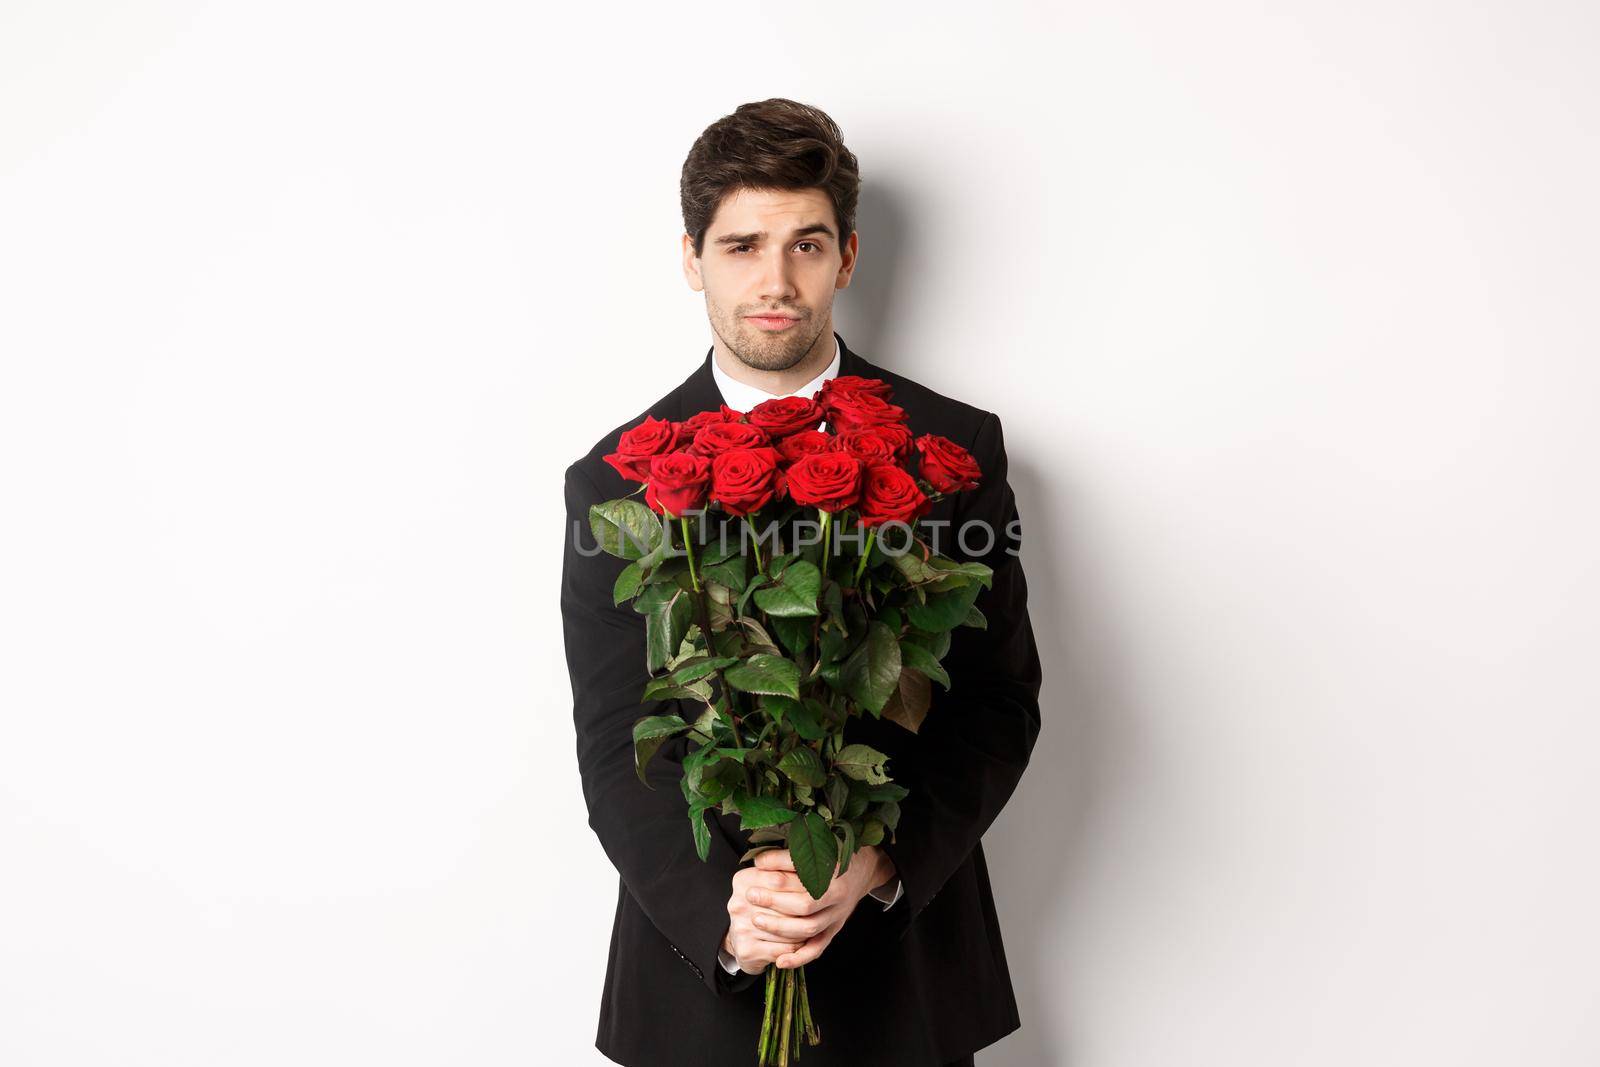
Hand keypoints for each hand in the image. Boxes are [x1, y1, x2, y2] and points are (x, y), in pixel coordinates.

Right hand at [723, 855, 808, 973]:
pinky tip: (802, 942)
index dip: (804, 886)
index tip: (818, 889)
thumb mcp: (767, 883)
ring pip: (788, 929)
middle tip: (819, 910)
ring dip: (805, 930)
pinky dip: (797, 947)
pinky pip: (784, 949)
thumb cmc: (761, 907)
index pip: (780, 879)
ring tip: (813, 926)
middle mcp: (738, 903)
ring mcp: (741, 927)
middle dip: (806, 910)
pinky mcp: (746, 949)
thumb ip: (784, 870)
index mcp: (743, 880)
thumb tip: (810, 866)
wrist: (742, 939)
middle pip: (786, 905)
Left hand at [736, 845, 895, 969]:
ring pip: (809, 929)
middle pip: (805, 905)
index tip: (756, 869)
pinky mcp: (834, 930)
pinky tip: (780, 962)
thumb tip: (759, 861)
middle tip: (751, 896)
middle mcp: (838, 896)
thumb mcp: (819, 848)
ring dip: (781, 927)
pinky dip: (799, 957)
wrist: (863, 870)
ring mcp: (837, 916)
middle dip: (774, 902)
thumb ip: (789, 856)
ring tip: (756, 920)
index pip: (804, 876)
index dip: (779, 874)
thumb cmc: (836, 855)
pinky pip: (818, 948)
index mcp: (835, 873)